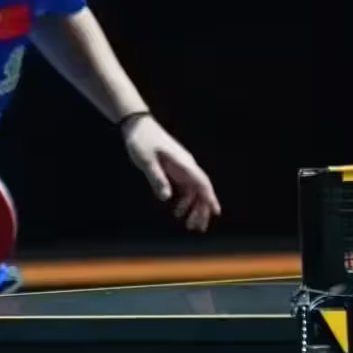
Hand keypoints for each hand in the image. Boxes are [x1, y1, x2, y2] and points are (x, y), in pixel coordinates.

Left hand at [123, 115, 220, 231]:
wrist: (137, 124)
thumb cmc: (142, 139)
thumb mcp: (146, 160)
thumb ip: (156, 178)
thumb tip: (166, 197)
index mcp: (183, 162)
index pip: (201, 182)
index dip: (209, 198)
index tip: (215, 212)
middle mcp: (186, 165)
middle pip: (200, 190)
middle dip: (201, 209)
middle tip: (197, 228)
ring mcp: (181, 167)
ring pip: (193, 191)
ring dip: (193, 207)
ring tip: (189, 224)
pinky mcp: (174, 169)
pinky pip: (184, 187)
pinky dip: (184, 200)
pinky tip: (178, 211)